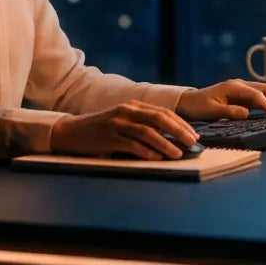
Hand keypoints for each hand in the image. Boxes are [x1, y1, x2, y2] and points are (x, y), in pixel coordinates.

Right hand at [49, 100, 199, 159]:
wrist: (72, 131)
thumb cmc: (100, 129)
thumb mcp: (122, 121)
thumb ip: (142, 125)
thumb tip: (169, 138)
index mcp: (133, 106)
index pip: (163, 112)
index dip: (181, 123)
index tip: (194, 135)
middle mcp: (126, 111)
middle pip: (159, 119)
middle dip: (179, 131)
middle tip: (192, 143)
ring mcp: (117, 124)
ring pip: (147, 132)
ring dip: (165, 144)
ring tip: (178, 154)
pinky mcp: (109, 138)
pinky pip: (132, 144)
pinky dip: (146, 151)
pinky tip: (156, 158)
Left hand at [175, 79, 265, 120]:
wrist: (189, 102)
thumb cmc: (198, 106)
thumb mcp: (211, 111)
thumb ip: (229, 111)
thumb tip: (247, 113)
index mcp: (233, 86)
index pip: (256, 94)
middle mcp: (239, 85)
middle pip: (265, 89)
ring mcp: (242, 90)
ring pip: (264, 92)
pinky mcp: (242, 97)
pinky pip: (259, 98)